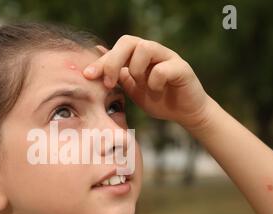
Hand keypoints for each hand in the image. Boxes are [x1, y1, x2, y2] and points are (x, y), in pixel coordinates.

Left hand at [84, 35, 211, 129]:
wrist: (185, 113)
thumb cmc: (158, 100)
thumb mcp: (132, 89)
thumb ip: (118, 75)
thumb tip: (98, 56)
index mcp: (139, 56)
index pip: (116, 49)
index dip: (101, 61)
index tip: (87, 76)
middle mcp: (153, 52)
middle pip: (128, 41)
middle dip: (113, 61)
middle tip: (108, 83)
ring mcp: (168, 57)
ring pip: (145, 47)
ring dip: (136, 69)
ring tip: (140, 84)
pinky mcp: (182, 68)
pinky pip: (163, 68)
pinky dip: (155, 82)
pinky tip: (157, 92)